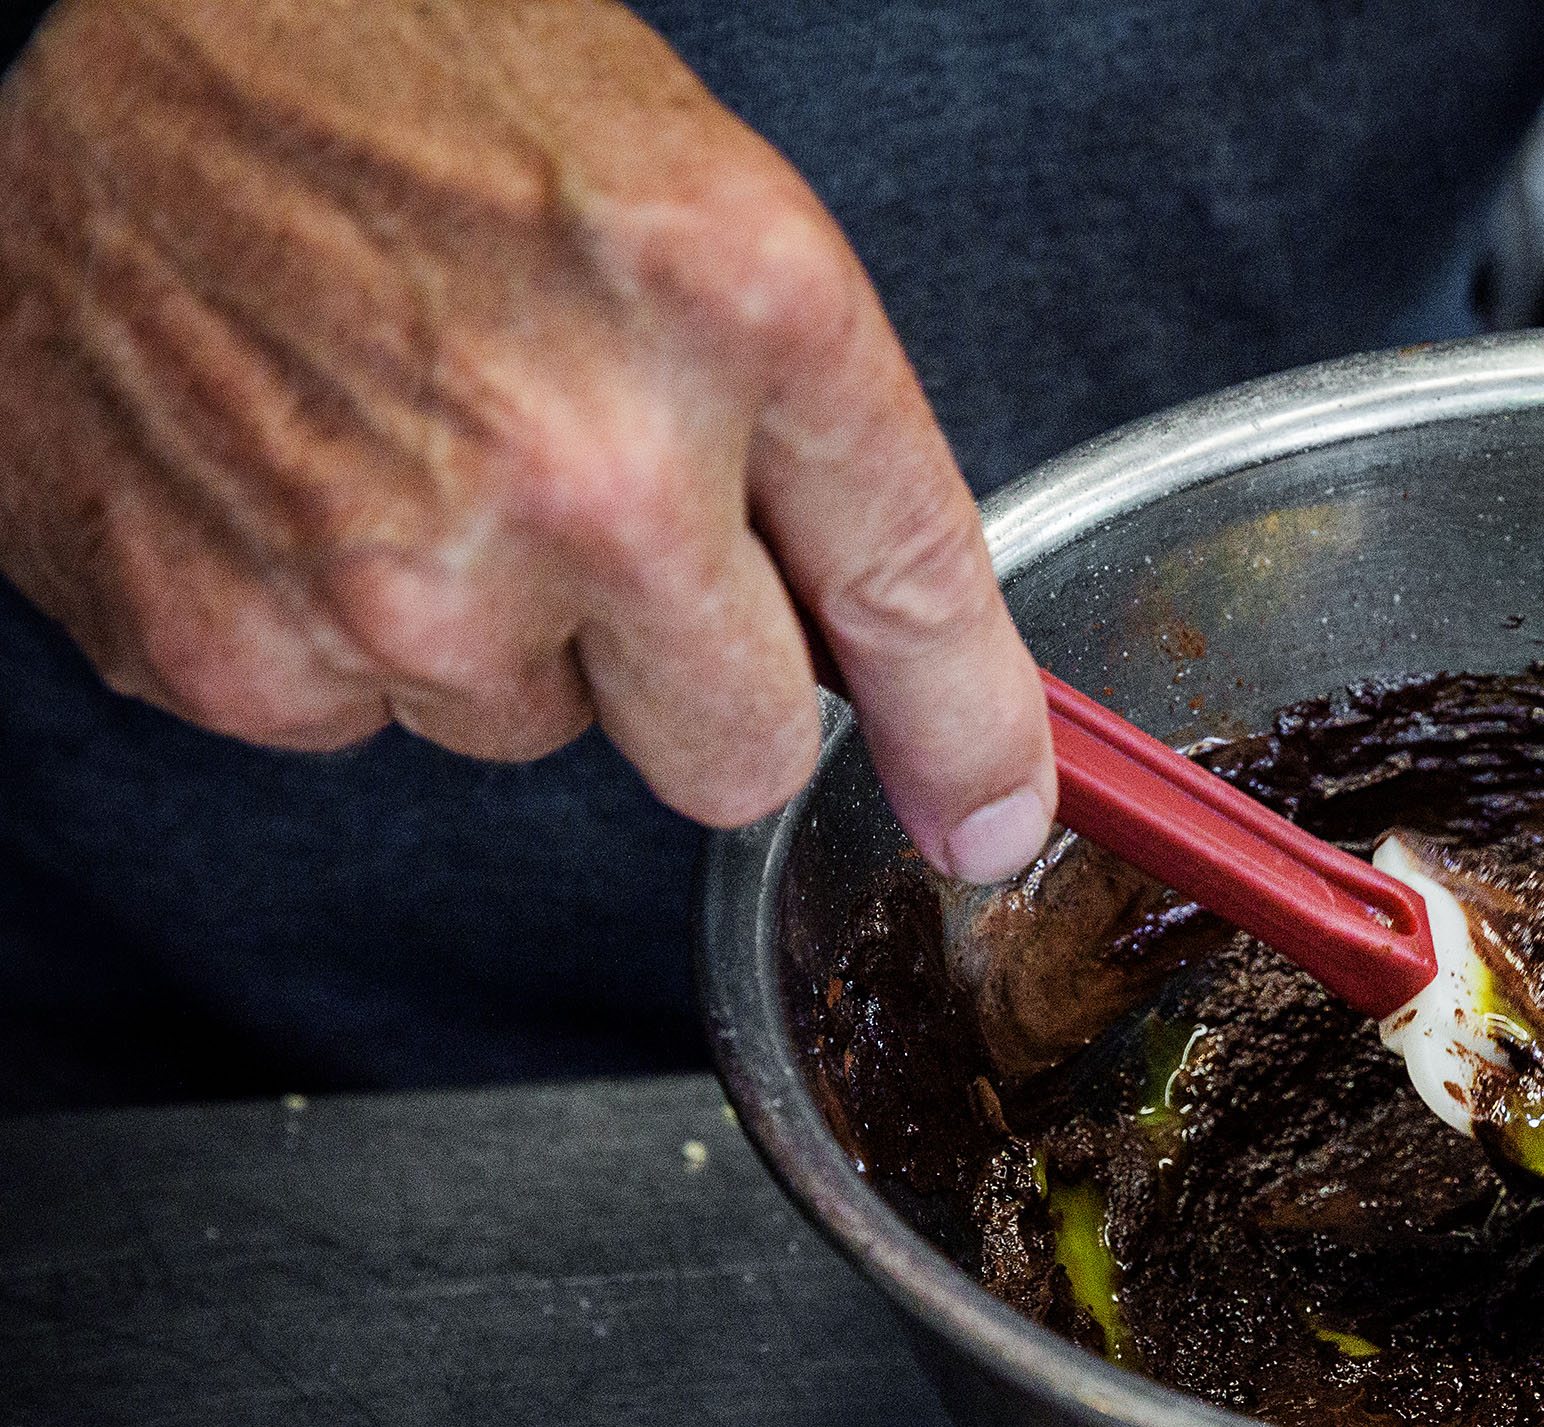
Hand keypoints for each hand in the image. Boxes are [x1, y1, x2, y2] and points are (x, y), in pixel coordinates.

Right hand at [0, 0, 1055, 880]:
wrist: (140, 16)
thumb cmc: (424, 80)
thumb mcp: (704, 214)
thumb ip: (831, 463)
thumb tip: (950, 720)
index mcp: (733, 309)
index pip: (910, 597)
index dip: (967, 735)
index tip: (985, 813)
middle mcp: (578, 462)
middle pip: (732, 754)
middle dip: (696, 673)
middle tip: (600, 513)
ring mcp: (391, 572)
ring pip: (527, 730)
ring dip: (497, 625)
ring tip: (411, 433)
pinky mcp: (223, 643)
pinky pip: (353, 718)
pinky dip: (331, 624)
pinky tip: (294, 466)